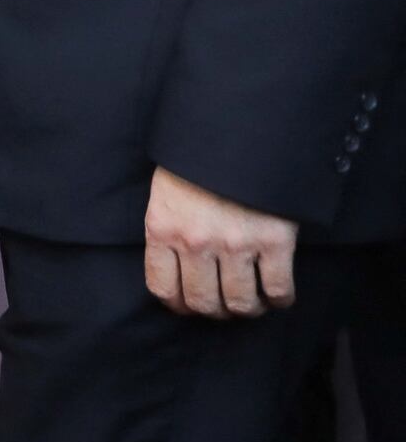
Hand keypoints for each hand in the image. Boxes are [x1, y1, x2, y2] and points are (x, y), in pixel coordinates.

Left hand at [144, 167, 298, 317]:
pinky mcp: (273, 241)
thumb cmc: (197, 159)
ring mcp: (235, 244)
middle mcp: (195, 242)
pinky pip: (277, 288)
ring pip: (241, 303)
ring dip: (248, 309)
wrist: (236, 130)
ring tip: (252, 302)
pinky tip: (278, 295)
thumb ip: (169, 228)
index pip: (162, 287)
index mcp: (163, 228)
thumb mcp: (166, 192)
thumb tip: (175, 264)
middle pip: (203, 302)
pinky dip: (279, 299)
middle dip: (214, 312)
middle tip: (224, 306)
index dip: (178, 305)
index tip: (189, 305)